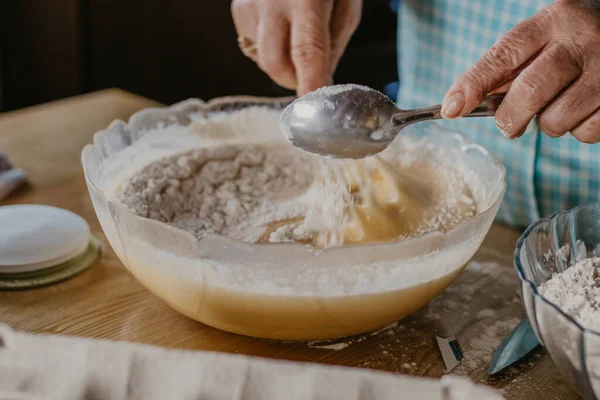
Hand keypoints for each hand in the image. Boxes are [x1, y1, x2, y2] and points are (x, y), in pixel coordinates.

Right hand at [231, 0, 361, 95]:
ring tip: (296, 34)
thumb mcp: (346, 6)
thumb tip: (322, 82)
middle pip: (276, 64)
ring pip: (264, 60)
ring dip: (284, 63)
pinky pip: (255, 46)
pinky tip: (281, 25)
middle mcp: (271, 2)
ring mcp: (249, 6)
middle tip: (309, 76)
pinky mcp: (238, 10)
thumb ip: (333, 45)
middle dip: (293, 80)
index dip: (309, 82)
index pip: (307, 50)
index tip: (312, 107)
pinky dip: (271, 46)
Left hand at [441, 0, 599, 143]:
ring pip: (556, 120)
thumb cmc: (569, 42)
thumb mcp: (539, 40)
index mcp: (550, 22)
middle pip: (529, 92)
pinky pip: (585, 133)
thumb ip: (505, 68)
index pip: (502, 56)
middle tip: (508, 123)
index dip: (473, 85)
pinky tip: (581, 110)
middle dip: (509, 118)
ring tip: (555, 106)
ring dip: (547, 125)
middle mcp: (580, 41)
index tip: (451, 109)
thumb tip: (460, 105)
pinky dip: (576, 131)